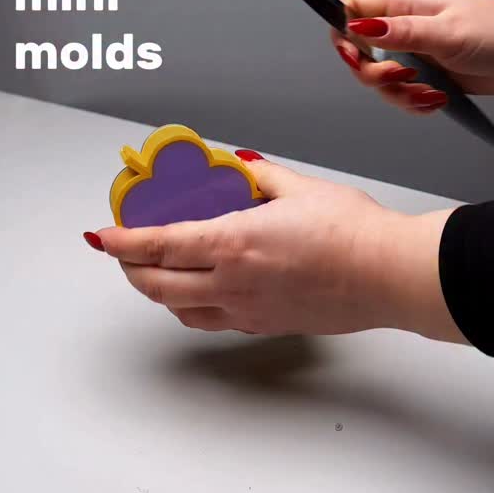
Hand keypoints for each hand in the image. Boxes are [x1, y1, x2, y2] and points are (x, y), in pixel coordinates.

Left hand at [88, 157, 463, 342]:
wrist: (389, 275)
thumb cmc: (353, 234)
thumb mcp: (300, 187)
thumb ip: (260, 175)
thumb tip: (238, 165)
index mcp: (234, 244)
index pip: (158, 246)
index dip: (123, 242)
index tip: (104, 235)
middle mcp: (233, 284)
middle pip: (157, 286)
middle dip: (130, 270)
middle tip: (124, 252)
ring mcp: (248, 311)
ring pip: (181, 310)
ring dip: (159, 291)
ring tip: (158, 270)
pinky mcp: (266, 326)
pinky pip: (212, 320)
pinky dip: (192, 305)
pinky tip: (202, 288)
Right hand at [331, 0, 493, 114]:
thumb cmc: (493, 32)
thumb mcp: (446, 32)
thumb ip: (401, 32)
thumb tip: (358, 26)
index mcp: (402, 5)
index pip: (352, 8)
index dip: (343, 31)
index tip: (355, 56)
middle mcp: (401, 27)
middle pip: (359, 51)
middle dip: (372, 74)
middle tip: (399, 78)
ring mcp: (412, 52)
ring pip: (379, 78)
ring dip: (397, 94)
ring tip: (427, 93)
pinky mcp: (424, 75)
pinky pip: (401, 93)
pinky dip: (413, 102)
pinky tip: (435, 99)